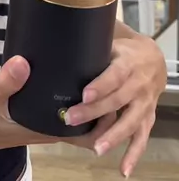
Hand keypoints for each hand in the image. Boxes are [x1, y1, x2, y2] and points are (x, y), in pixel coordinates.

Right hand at [0, 56, 103, 158]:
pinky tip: (69, 76)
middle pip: (89, 125)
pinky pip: (62, 110)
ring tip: (95, 72)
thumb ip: (6, 82)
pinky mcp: (35, 115)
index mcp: (47, 129)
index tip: (114, 94)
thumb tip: (23, 62)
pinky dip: (71, 98)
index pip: (88, 135)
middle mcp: (50, 128)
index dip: (106, 120)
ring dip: (90, 102)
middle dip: (104, 107)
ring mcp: (43, 122)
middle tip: (111, 76)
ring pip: (77, 117)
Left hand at [61, 34, 166, 176]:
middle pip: (117, 100)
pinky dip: (134, 155)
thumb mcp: (111, 43)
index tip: (85, 95)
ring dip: (114, 137)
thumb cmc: (123, 50)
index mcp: (128, 63)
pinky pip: (141, 138)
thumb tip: (58, 50)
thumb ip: (91, 50)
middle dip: (94, 112)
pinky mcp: (147, 117)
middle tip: (72, 119)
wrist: (153, 59)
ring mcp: (145, 103)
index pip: (115, 75)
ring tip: (97, 149)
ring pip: (130, 122)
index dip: (101, 85)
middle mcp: (138, 85)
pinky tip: (123, 170)